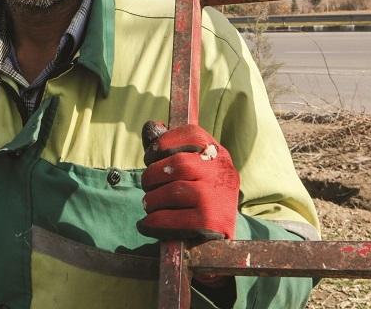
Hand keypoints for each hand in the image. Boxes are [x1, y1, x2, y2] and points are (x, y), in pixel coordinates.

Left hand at [137, 121, 238, 243]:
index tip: (150, 156)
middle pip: (177, 163)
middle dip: (152, 175)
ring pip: (174, 191)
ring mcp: (219, 197)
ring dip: (152, 200)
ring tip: (148, 205)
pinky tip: (147, 225)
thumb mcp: (192, 170)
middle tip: (147, 186)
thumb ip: (170, 149)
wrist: (220, 244)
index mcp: (218, 154)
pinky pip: (174, 219)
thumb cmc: (198, 200)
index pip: (193, 134)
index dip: (164, 142)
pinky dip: (154, 222)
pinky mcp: (212, 222)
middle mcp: (223, 172)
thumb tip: (151, 126)